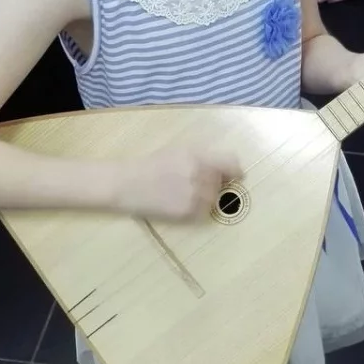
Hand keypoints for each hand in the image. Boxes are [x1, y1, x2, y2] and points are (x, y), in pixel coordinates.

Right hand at [113, 148, 242, 221]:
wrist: (126, 184)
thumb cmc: (151, 165)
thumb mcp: (178, 151)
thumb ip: (203, 157)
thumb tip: (226, 168)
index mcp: (198, 156)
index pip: (230, 163)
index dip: (236, 171)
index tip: (237, 176)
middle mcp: (200, 174)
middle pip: (221, 183)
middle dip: (214, 184)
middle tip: (193, 184)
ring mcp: (195, 194)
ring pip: (213, 199)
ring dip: (204, 197)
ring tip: (182, 192)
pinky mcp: (187, 212)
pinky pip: (203, 212)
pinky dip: (196, 210)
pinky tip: (177, 202)